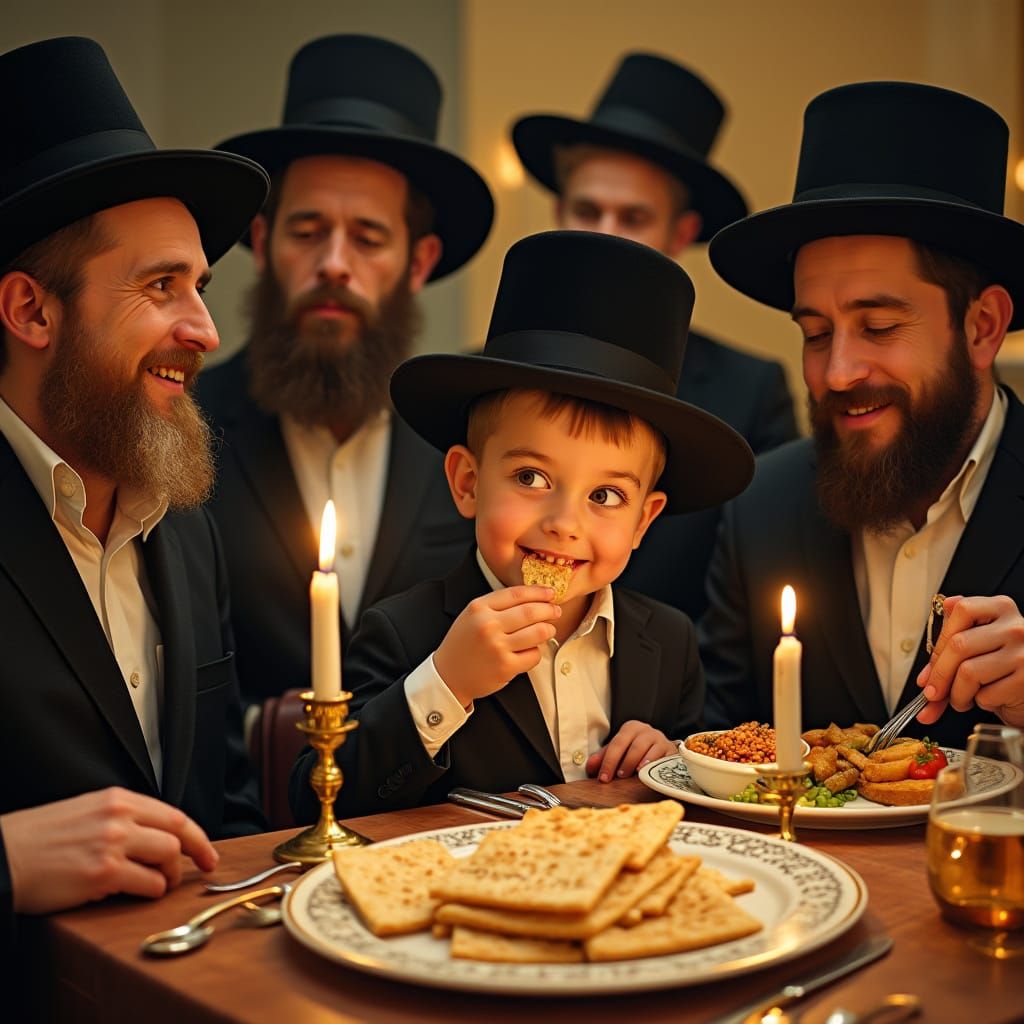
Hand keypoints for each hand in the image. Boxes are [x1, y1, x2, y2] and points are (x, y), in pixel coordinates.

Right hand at [0, 788, 217, 914]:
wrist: (3, 857)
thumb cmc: (38, 840)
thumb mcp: (86, 812)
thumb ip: (122, 818)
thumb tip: (155, 837)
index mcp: (117, 799)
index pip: (174, 814)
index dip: (197, 836)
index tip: (207, 852)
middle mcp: (120, 816)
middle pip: (178, 834)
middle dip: (195, 854)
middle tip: (197, 870)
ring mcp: (113, 843)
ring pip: (168, 858)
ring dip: (170, 877)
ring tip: (159, 885)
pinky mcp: (104, 873)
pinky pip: (147, 885)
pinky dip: (151, 892)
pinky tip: (139, 893)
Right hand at [433, 586, 560, 706]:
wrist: (448, 675)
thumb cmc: (463, 644)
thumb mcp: (471, 616)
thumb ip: (496, 605)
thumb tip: (532, 597)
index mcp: (478, 608)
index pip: (517, 594)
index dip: (538, 592)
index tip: (550, 593)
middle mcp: (487, 625)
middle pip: (530, 611)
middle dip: (549, 610)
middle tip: (556, 611)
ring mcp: (497, 646)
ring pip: (537, 632)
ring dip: (548, 630)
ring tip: (549, 630)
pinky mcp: (505, 666)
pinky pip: (534, 655)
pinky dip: (536, 652)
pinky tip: (531, 650)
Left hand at [586, 721, 677, 782]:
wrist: (661, 749)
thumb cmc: (635, 750)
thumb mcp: (619, 751)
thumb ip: (604, 757)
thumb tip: (590, 767)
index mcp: (630, 728)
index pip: (617, 743)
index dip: (609, 761)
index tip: (603, 777)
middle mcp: (646, 731)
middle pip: (634, 745)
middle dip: (625, 762)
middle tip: (618, 777)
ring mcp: (660, 739)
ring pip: (650, 749)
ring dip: (640, 762)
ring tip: (633, 774)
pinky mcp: (671, 750)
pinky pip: (664, 757)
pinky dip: (656, 764)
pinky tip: (649, 771)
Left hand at [917, 594, 1023, 727]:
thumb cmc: (1002, 668)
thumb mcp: (977, 650)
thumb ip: (949, 651)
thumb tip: (922, 679)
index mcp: (1000, 608)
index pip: (961, 611)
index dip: (940, 642)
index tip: (929, 667)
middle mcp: (1015, 627)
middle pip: (959, 644)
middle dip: (939, 675)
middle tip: (933, 693)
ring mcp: (1023, 653)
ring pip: (968, 672)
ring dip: (957, 694)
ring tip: (961, 699)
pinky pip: (986, 694)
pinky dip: (979, 703)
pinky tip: (987, 700)